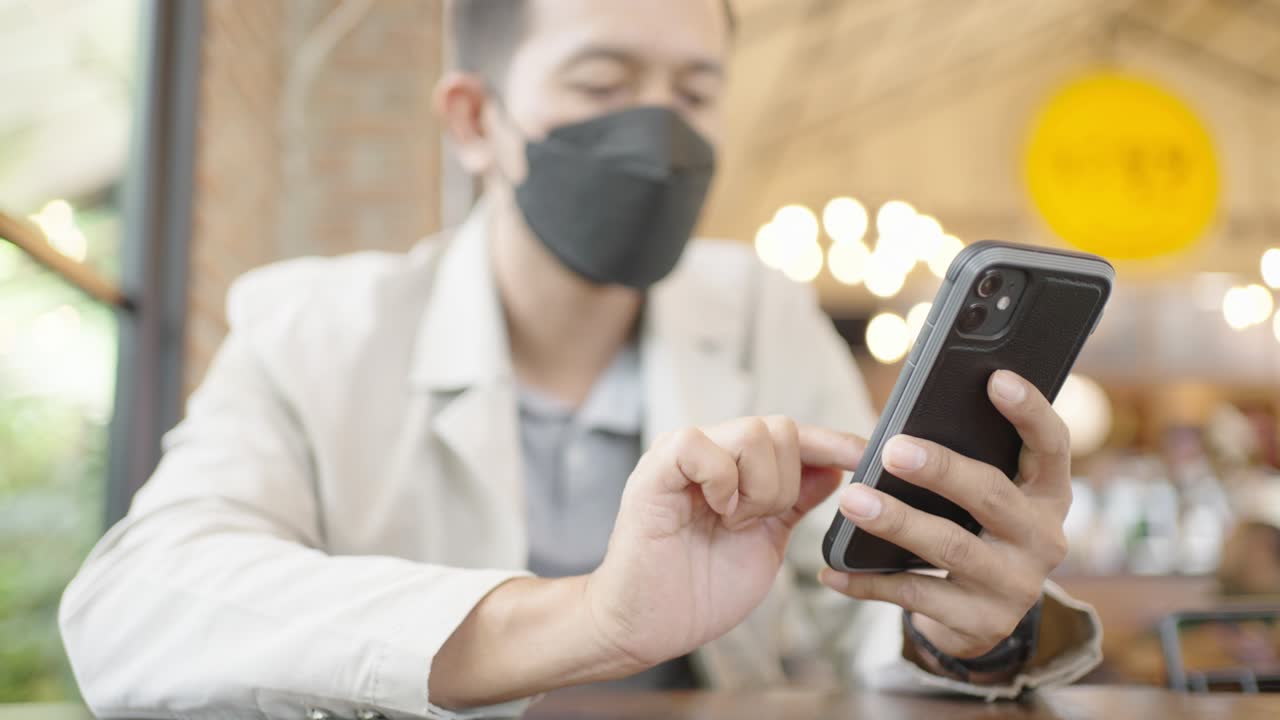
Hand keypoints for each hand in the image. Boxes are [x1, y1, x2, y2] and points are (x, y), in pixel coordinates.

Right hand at [586, 417, 863, 671]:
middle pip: (780, 428)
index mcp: (735, 466)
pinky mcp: (655, 470)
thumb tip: (834, 469)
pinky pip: (699, 445)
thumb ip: (795, 502)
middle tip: (757, 522)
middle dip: (785, 483)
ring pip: (751, 432)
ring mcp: (681, 457)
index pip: (794, 436)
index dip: (832, 443)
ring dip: (757, 488)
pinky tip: (717, 512)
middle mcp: (709, 450)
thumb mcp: (766, 541)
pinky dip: (721, 481)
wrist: (648, 626)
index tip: (865, 457)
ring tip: (732, 522)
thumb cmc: (700, 590)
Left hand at [818, 370, 1071, 658]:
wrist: (983, 616)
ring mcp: (1017, 585)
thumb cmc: (974, 529)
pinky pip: (918, 596)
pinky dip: (869, 581)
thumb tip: (909, 419)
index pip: (1052, 445)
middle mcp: (1044, 538)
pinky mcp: (984, 623)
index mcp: (1048, 493)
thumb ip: (969, 457)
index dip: (1029, 411)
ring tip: (852, 501)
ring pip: (951, 547)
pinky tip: (833, 569)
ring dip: (897, 522)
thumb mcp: (985, 494)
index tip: (996, 378)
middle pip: (992, 495)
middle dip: (941, 469)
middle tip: (891, 450)